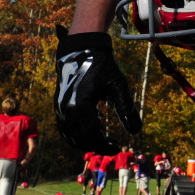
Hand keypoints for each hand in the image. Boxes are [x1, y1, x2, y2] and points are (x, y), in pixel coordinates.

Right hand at [54, 25, 142, 153]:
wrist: (81, 48)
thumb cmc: (101, 64)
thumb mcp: (118, 85)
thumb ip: (126, 108)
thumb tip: (136, 131)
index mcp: (81, 107)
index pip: (91, 137)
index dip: (104, 146)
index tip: (117, 146)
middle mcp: (66, 110)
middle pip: (79, 140)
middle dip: (96, 145)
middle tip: (112, 143)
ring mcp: (59, 108)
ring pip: (70, 136)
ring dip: (86, 140)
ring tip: (103, 137)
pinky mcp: (58, 104)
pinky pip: (64, 127)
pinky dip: (76, 133)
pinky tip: (91, 127)